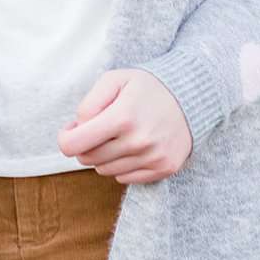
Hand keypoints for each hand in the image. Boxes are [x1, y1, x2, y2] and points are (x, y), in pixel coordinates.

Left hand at [57, 69, 192, 183]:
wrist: (193, 95)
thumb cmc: (147, 87)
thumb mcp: (114, 80)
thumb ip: (88, 103)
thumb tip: (76, 130)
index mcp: (122, 117)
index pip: (73, 145)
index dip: (66, 138)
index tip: (72, 129)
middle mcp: (137, 142)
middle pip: (87, 159)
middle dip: (86, 144)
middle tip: (99, 128)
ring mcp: (152, 158)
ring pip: (104, 171)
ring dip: (104, 155)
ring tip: (119, 135)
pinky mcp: (164, 169)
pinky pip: (124, 179)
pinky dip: (122, 165)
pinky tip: (133, 147)